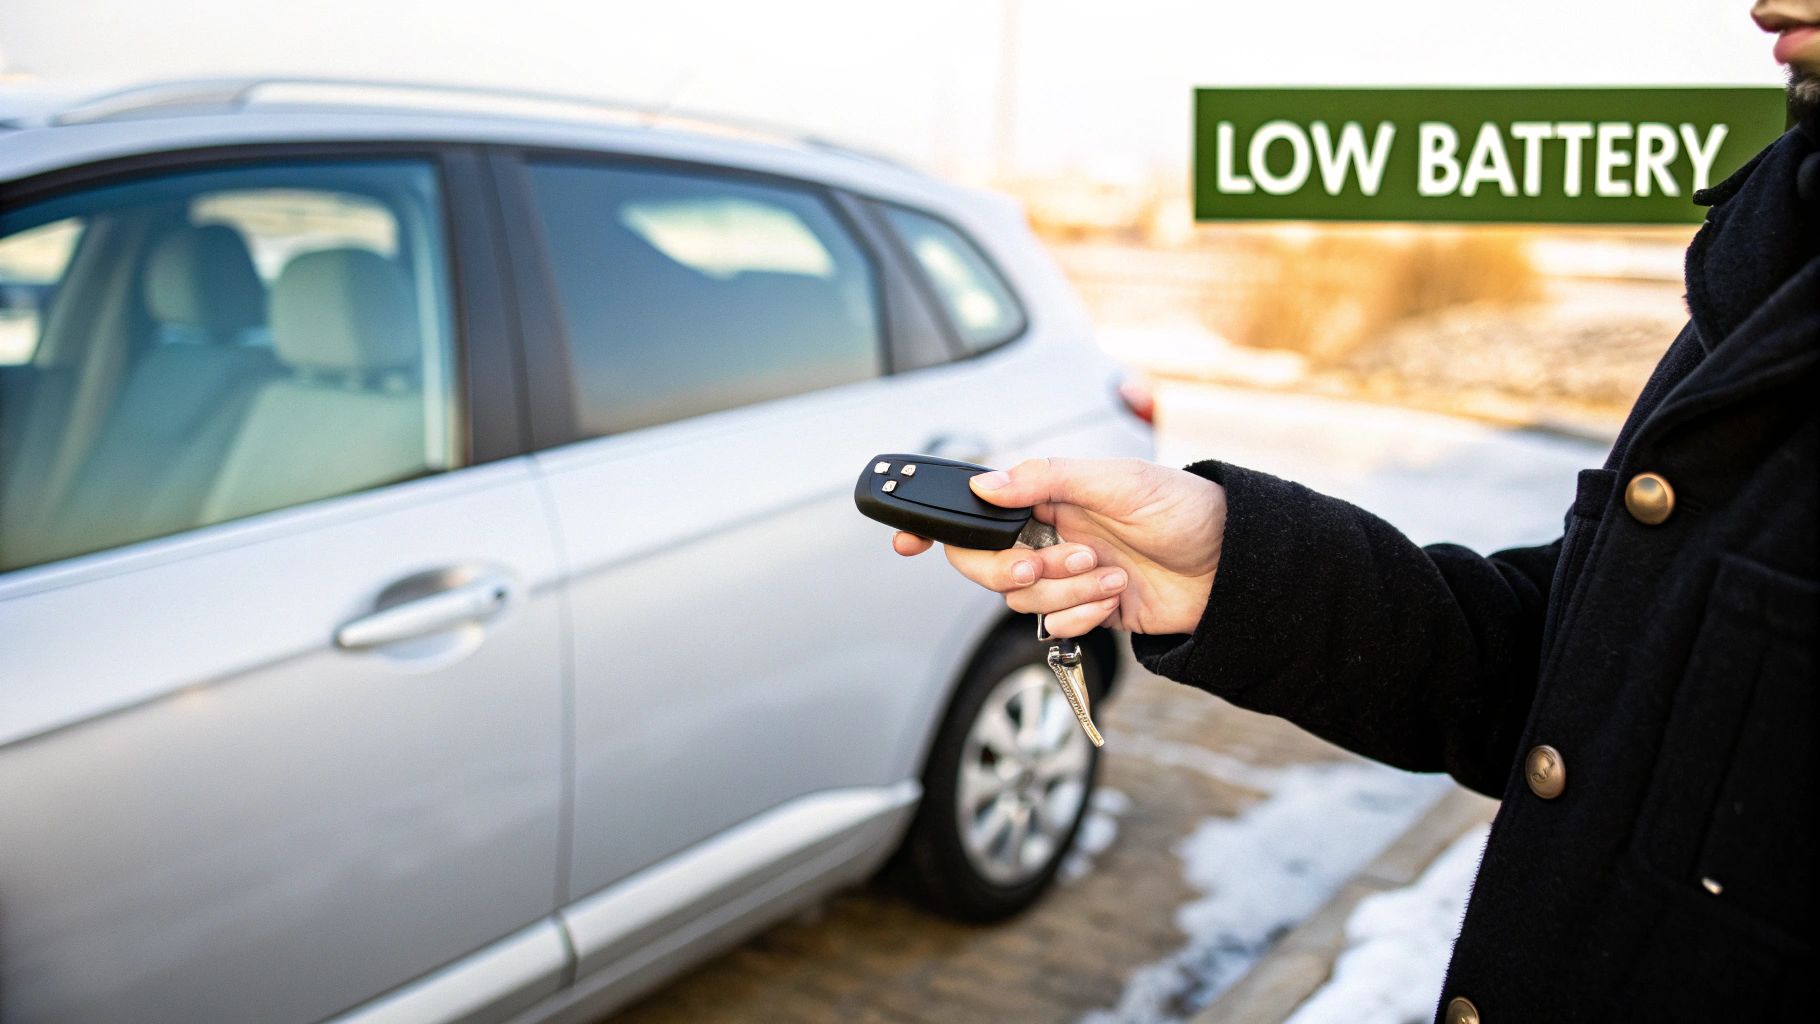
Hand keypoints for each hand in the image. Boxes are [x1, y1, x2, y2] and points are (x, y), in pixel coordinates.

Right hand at [892, 457, 1226, 637]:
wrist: (1232, 566)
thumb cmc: (1181, 508)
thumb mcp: (1114, 480)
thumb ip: (1045, 480)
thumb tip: (984, 487)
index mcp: (1046, 497)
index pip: (976, 508)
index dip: (934, 523)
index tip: (904, 539)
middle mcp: (1046, 536)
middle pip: (984, 563)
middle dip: (1011, 567)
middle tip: (1047, 559)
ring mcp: (1064, 576)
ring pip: (1020, 598)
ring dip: (1064, 591)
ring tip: (1109, 574)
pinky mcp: (1086, 612)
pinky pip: (1054, 626)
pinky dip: (1083, 615)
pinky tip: (1116, 597)